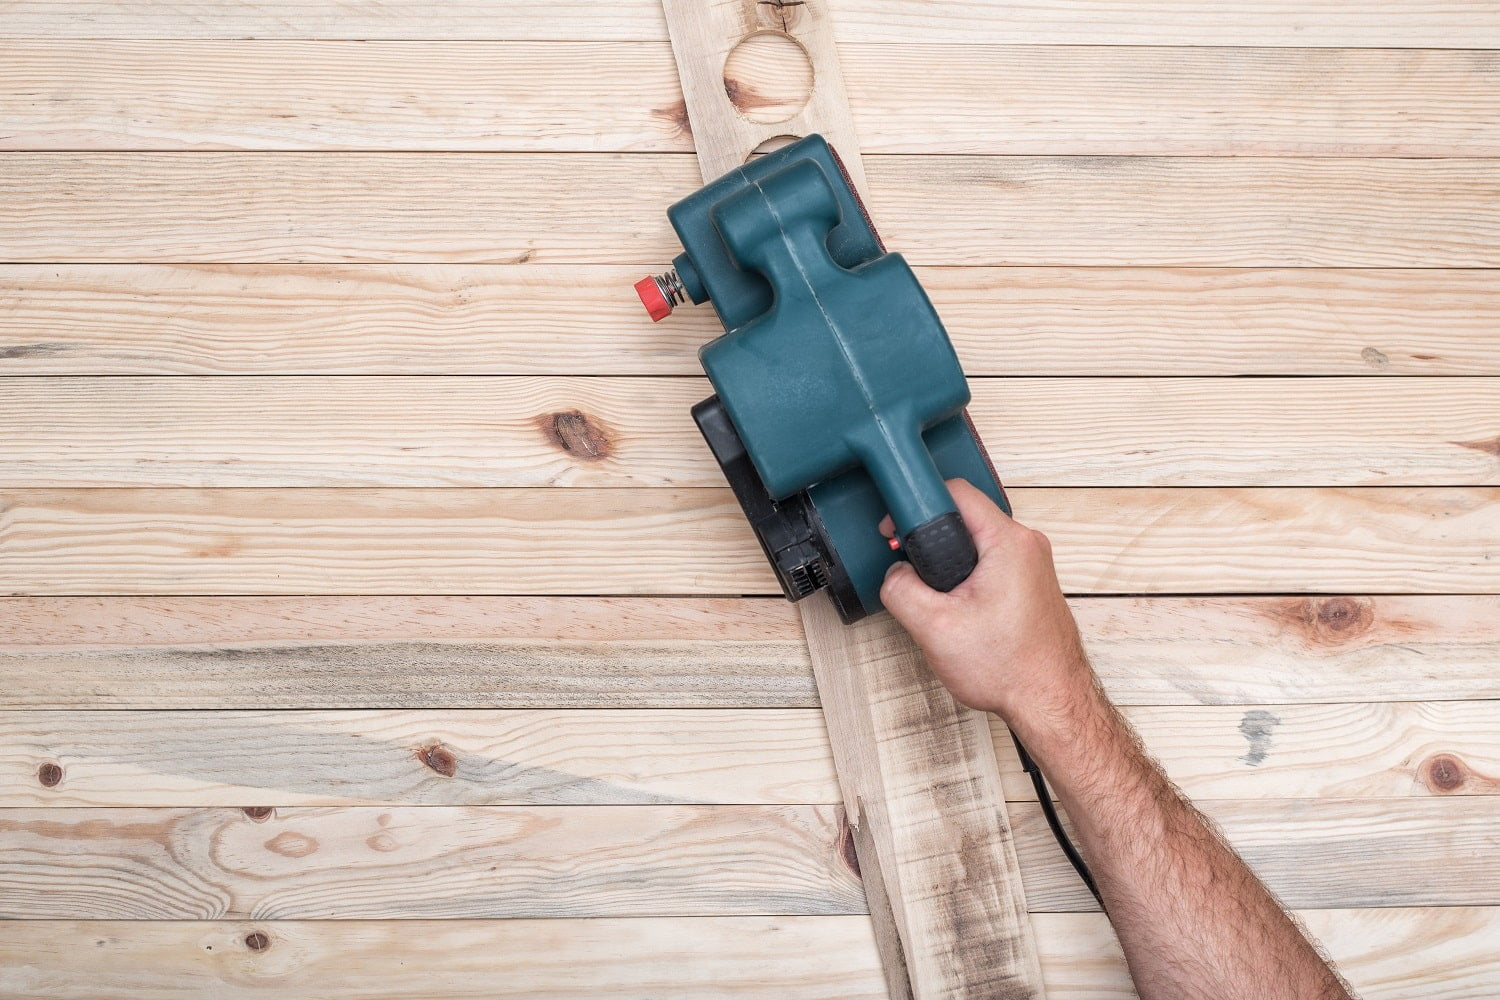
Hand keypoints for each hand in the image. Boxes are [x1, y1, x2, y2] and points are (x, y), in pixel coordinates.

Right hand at [878, 479, 1096, 727]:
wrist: (1050, 703)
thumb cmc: (1011, 669)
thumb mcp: (934, 628)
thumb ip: (900, 589)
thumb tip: (895, 574)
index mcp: (1008, 542)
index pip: (955, 491)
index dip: (915, 504)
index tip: (897, 527)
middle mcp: (1027, 546)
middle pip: (965, 517)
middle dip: (930, 539)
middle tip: (911, 566)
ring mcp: (1032, 565)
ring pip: (975, 543)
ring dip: (948, 564)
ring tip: (936, 597)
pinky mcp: (1030, 583)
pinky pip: (989, 564)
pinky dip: (967, 579)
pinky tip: (958, 608)